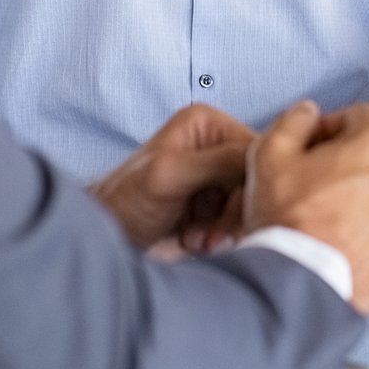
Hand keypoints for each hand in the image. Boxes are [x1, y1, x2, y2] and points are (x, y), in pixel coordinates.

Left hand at [89, 103, 252, 249]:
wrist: (106, 238)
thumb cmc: (125, 200)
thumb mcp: (170, 175)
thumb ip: (217, 161)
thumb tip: (262, 156)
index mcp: (208, 124)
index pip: (256, 151)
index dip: (252, 186)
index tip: (235, 216)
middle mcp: (216, 146)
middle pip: (256, 181)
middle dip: (236, 214)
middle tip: (212, 239)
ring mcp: (215, 179)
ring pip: (249, 206)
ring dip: (228, 230)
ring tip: (198, 242)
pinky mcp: (213, 207)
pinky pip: (237, 223)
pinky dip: (221, 238)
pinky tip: (196, 244)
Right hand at [245, 100, 368, 314]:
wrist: (301, 285)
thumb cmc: (290, 223)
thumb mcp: (271, 154)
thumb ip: (293, 121)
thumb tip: (306, 115)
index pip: (359, 116)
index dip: (330, 128)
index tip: (314, 146)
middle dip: (349, 163)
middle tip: (317, 183)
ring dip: (365, 197)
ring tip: (329, 216)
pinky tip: (344, 239)